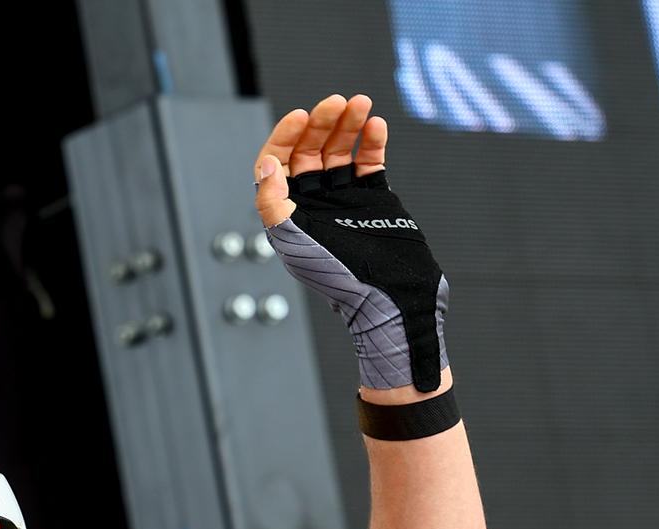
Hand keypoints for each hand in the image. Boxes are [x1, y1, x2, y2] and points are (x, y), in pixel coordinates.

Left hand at [251, 93, 449, 394]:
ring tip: (361, 103)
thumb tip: (266, 167)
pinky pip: (369, 161)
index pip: (277, 163)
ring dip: (348, 123)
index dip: (285, 136)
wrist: (392, 297)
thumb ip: (274, 204)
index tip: (302, 117)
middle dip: (322, 123)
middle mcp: (314, 202)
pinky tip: (376, 125)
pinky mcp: (374, 197)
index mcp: (289, 212)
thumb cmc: (341, 278)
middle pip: (310, 149)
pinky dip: (371, 141)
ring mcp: (345, 198)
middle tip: (337, 102)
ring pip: (340, 149)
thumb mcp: (294, 243)